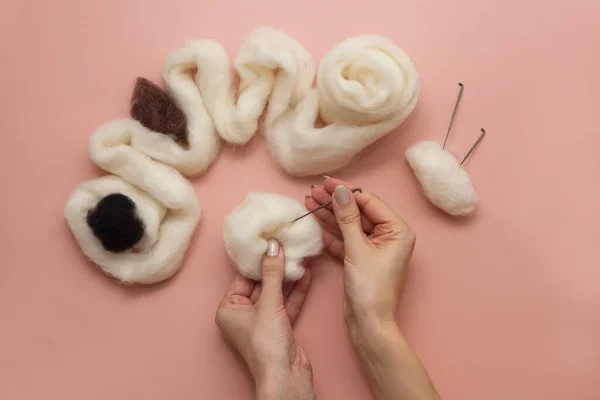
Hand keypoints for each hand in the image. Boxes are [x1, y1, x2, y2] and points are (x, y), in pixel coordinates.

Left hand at [215, 240, 314, 399]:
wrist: (286, 377)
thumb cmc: (266, 346)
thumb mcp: (269, 304)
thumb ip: (272, 274)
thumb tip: (273, 247)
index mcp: (229, 310)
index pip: (243, 277)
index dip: (256, 260)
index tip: (268, 242)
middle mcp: (243, 316)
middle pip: (261, 284)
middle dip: (275, 267)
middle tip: (286, 245)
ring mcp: (262, 322)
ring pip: (276, 293)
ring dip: (288, 278)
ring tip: (299, 256)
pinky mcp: (280, 328)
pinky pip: (287, 304)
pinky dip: (296, 291)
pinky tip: (305, 274)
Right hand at [305, 177, 415, 329]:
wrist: (368, 324)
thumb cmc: (370, 289)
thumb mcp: (357, 248)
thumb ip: (347, 217)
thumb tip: (339, 191)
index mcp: (398, 230)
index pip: (369, 202)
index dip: (346, 190)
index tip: (326, 182)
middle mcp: (389, 236)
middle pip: (357, 212)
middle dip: (334, 202)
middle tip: (312, 191)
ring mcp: (374, 247)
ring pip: (348, 225)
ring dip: (329, 215)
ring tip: (308, 202)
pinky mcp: (361, 258)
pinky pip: (345, 239)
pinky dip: (330, 232)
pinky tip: (314, 221)